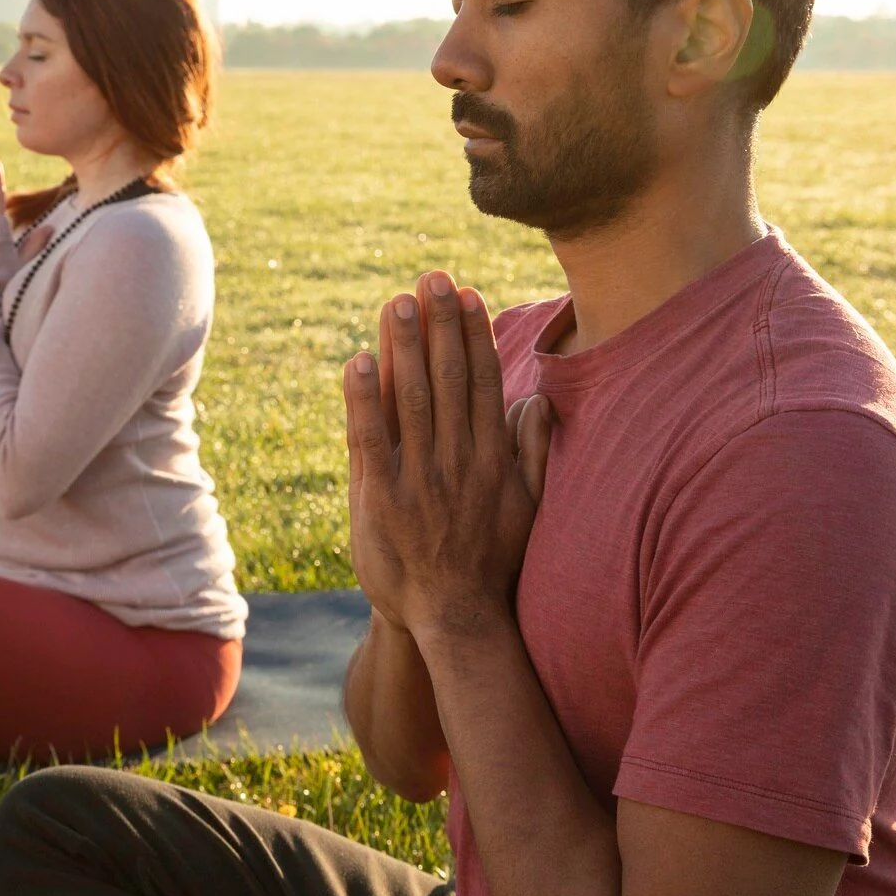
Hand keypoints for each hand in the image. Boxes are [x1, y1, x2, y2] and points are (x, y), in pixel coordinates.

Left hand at [344, 270, 552, 639]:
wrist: (455, 618)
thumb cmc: (491, 560)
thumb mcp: (528, 504)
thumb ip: (533, 449)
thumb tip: (538, 398)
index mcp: (493, 458)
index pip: (483, 382)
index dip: (475, 335)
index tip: (468, 295)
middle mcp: (458, 460)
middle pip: (448, 378)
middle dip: (439, 324)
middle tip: (431, 278)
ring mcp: (419, 478)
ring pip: (411, 398)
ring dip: (404, 347)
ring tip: (397, 301)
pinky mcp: (382, 497)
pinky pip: (371, 438)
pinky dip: (364, 398)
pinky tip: (358, 361)